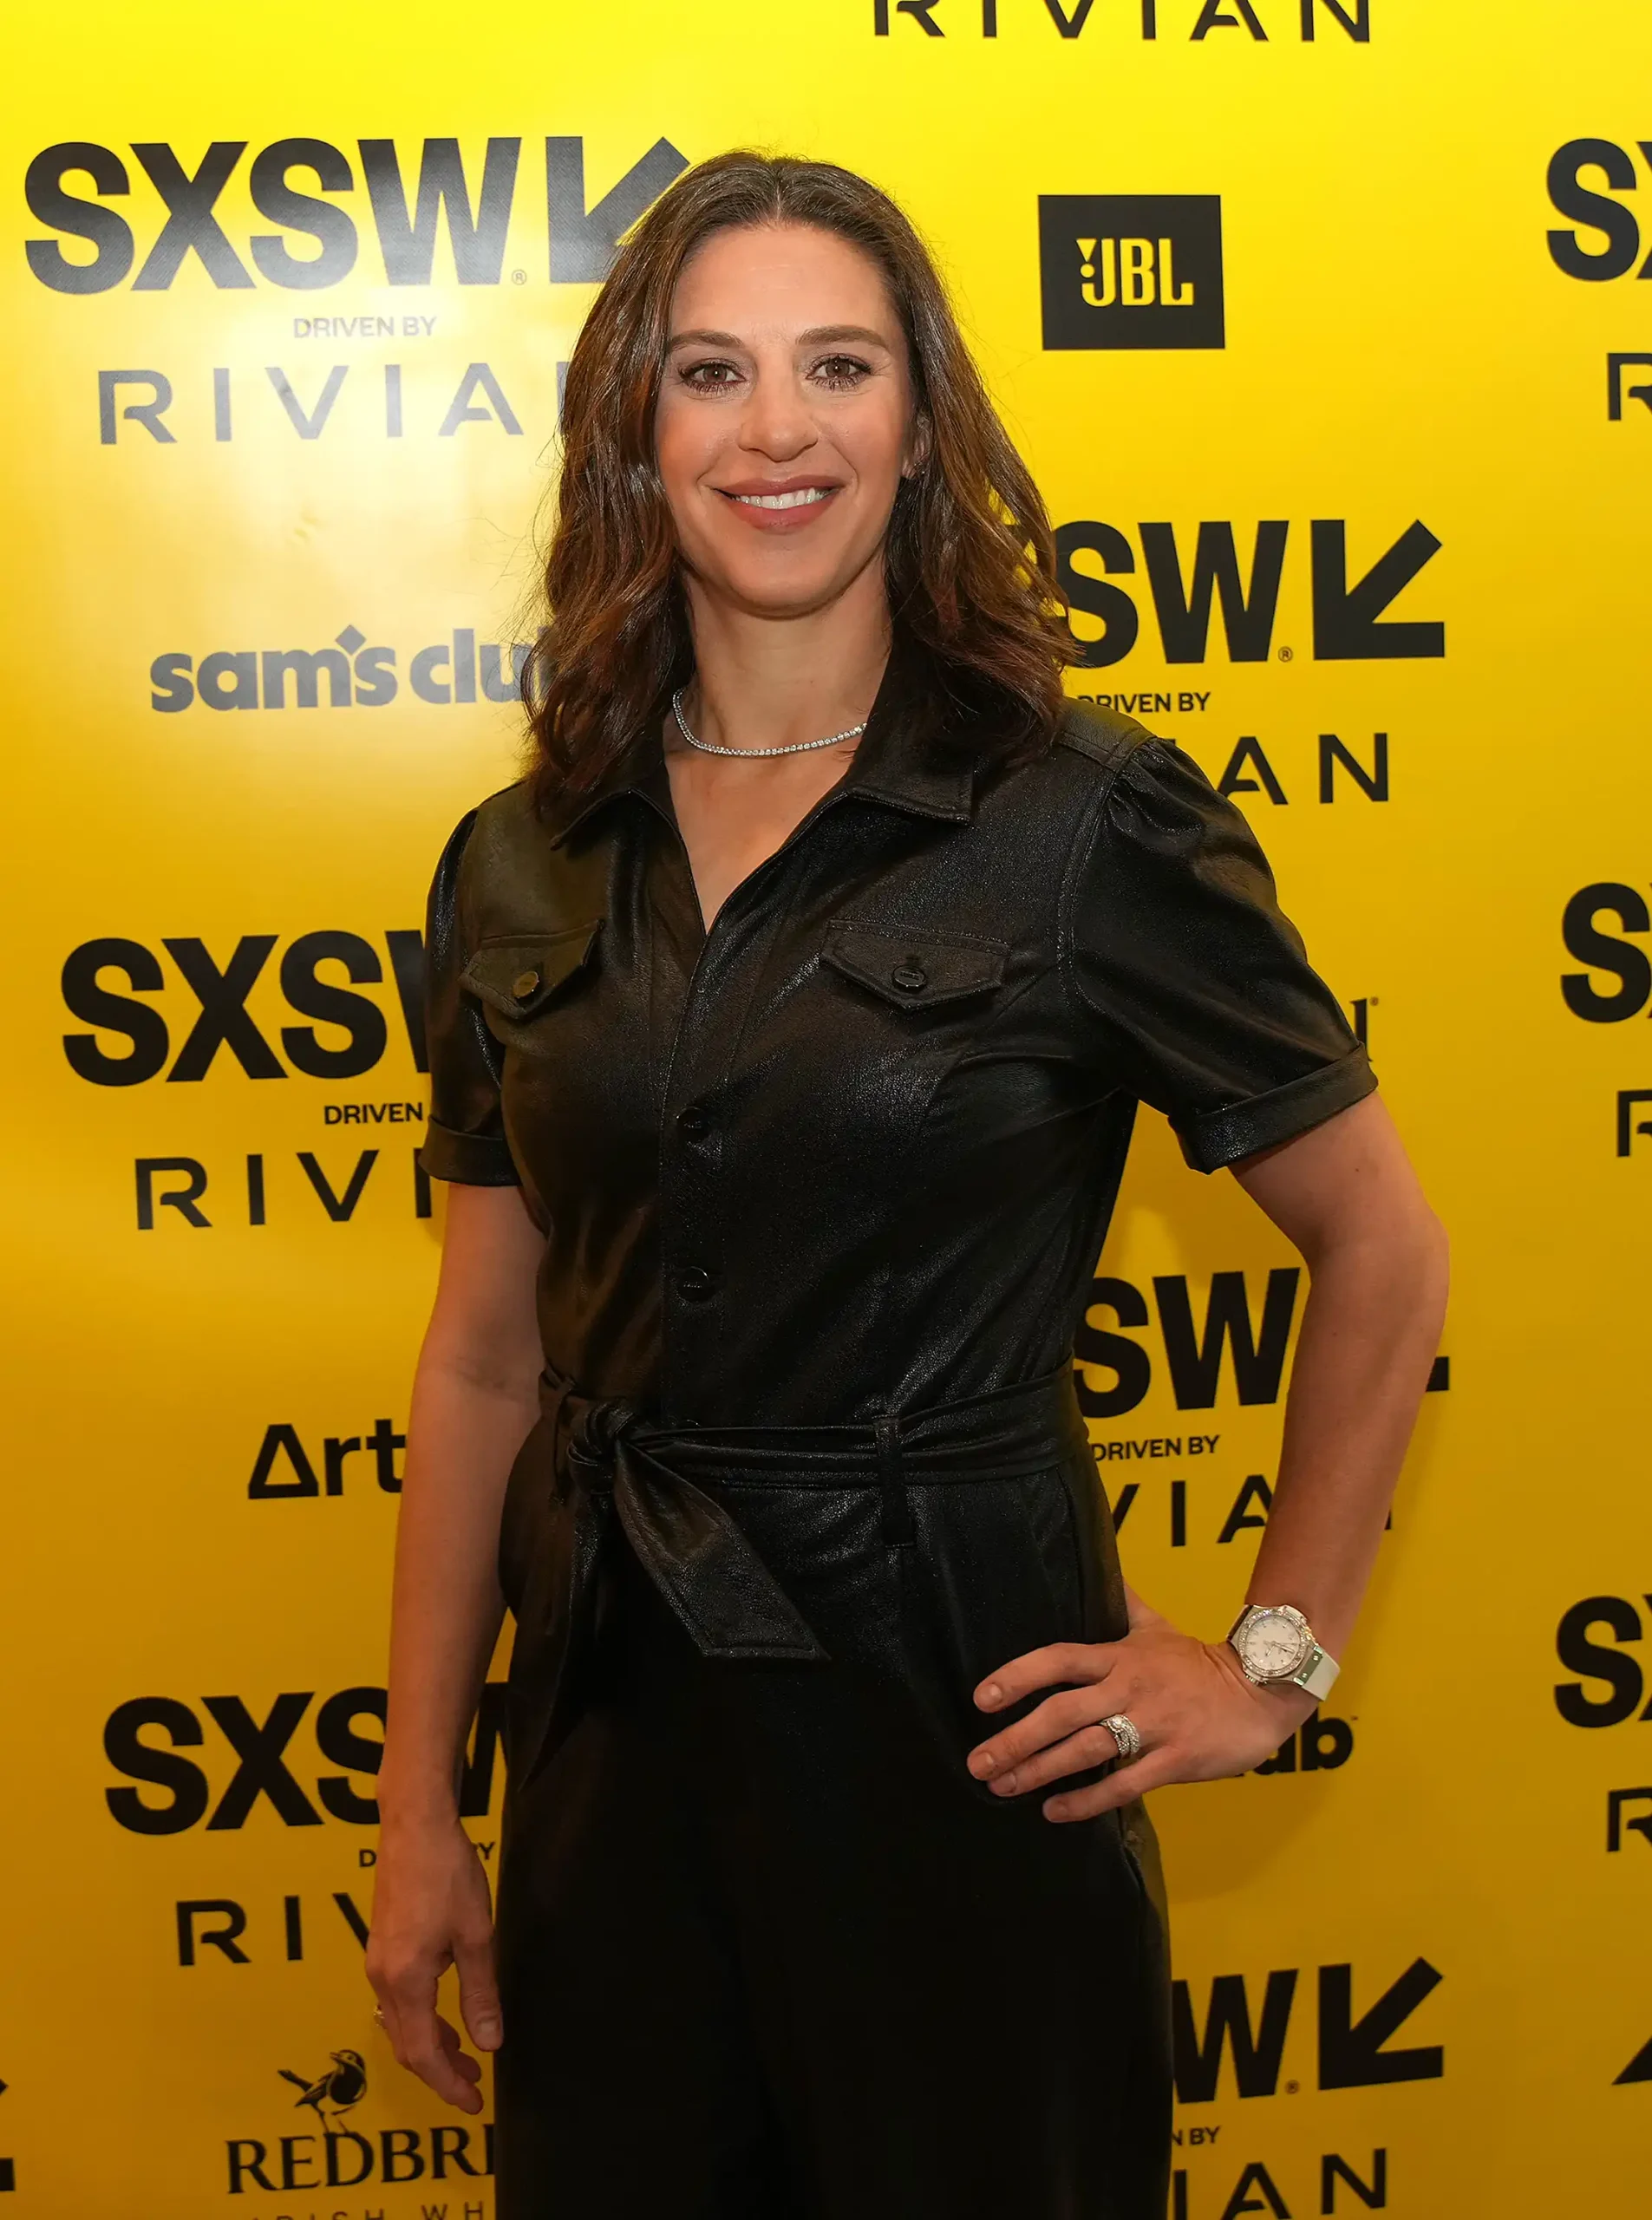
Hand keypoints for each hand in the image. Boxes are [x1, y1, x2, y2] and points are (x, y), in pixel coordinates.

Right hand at [366, 1815, 499, 2110]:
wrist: (414, 1825)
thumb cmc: (447, 1874)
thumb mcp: (476, 1936)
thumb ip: (480, 1993)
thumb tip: (488, 2043)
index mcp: (406, 1981)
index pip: (424, 2054)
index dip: (448, 2085)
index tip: (474, 2103)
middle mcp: (382, 1978)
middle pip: (407, 2045)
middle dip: (440, 2071)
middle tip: (474, 2085)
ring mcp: (377, 1961)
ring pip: (400, 2024)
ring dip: (431, 2045)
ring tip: (466, 2054)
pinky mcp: (380, 1946)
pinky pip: (397, 2000)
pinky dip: (421, 2019)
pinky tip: (445, 2011)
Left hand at [968, 1590, 1314, 1822]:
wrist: (1262, 1691)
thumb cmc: (1201, 1662)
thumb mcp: (1157, 1625)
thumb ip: (1123, 1602)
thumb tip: (1100, 1561)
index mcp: (1119, 1656)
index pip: (1058, 1660)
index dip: (1017, 1676)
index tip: (982, 1697)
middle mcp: (1128, 1688)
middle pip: (1061, 1712)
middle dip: (1014, 1738)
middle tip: (977, 1762)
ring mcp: (1152, 1724)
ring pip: (1085, 1749)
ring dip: (1039, 1770)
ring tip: (1003, 1787)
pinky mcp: (1175, 1759)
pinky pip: (1124, 1783)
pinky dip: (1087, 1800)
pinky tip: (1055, 1811)